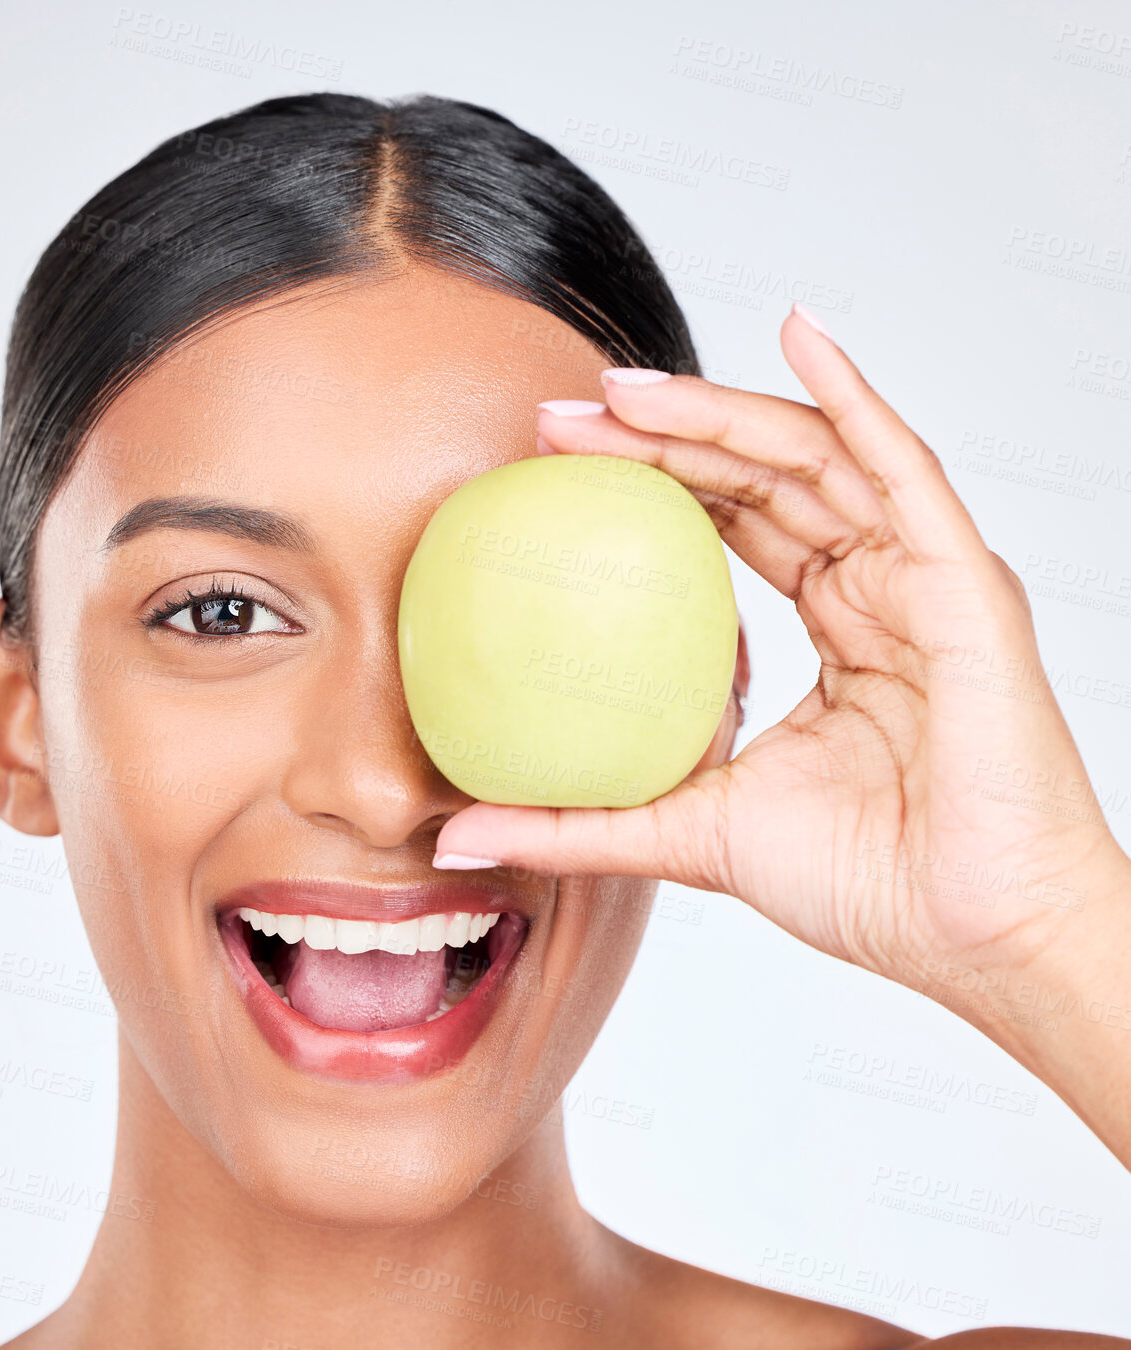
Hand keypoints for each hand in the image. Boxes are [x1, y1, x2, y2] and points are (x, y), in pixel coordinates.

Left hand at [433, 306, 1130, 992]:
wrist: (972, 938)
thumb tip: (456, 835)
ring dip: (717, 410)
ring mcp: (922, 576)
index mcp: (833, 628)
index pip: (732, 522)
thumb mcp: (689, 833)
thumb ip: (578, 823)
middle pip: (759, 475)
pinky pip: (901, 467)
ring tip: (622, 388)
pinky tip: (800, 332)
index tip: (556, 466)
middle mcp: (876, 587)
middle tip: (562, 416)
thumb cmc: (866, 883)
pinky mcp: (963, 582)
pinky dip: (852, 394)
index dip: (649, 483)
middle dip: (659, 434)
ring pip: (813, 456)